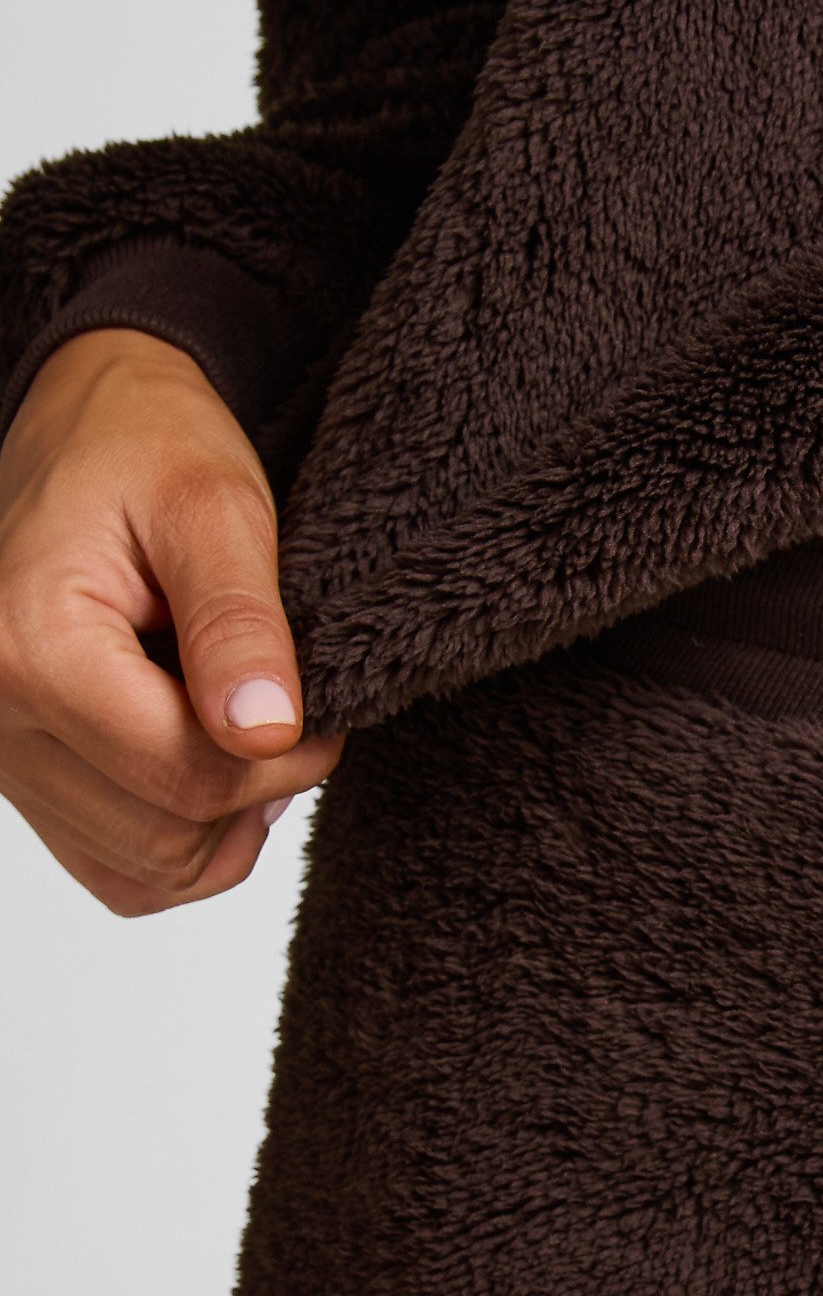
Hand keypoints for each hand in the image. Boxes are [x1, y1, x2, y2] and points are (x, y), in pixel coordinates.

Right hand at [0, 330, 338, 913]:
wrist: (89, 425)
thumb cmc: (149, 449)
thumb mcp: (217, 509)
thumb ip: (240, 624)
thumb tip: (265, 734)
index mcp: (27, 648)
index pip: (185, 776)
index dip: (286, 757)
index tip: (319, 703)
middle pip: (168, 833)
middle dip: (256, 786)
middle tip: (285, 706)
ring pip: (147, 867)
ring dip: (221, 817)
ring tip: (238, 722)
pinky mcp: (23, 779)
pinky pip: (119, 869)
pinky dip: (180, 836)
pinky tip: (204, 760)